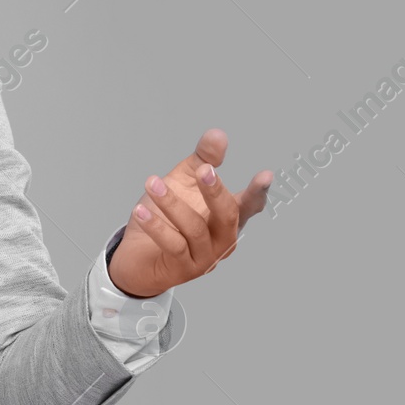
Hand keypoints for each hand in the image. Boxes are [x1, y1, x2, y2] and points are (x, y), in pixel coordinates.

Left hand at [106, 128, 271, 297]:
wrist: (138, 256)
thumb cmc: (166, 218)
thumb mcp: (184, 182)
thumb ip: (203, 160)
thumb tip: (218, 134)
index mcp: (228, 217)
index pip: (249, 204)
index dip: (258, 191)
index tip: (266, 175)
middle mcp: (223, 240)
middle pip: (228, 215)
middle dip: (216, 192)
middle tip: (203, 169)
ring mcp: (206, 258)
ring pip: (195, 229)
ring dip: (172, 204)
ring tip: (152, 183)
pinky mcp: (184, 270)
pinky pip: (173, 245)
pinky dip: (157, 227)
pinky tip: (141, 212)